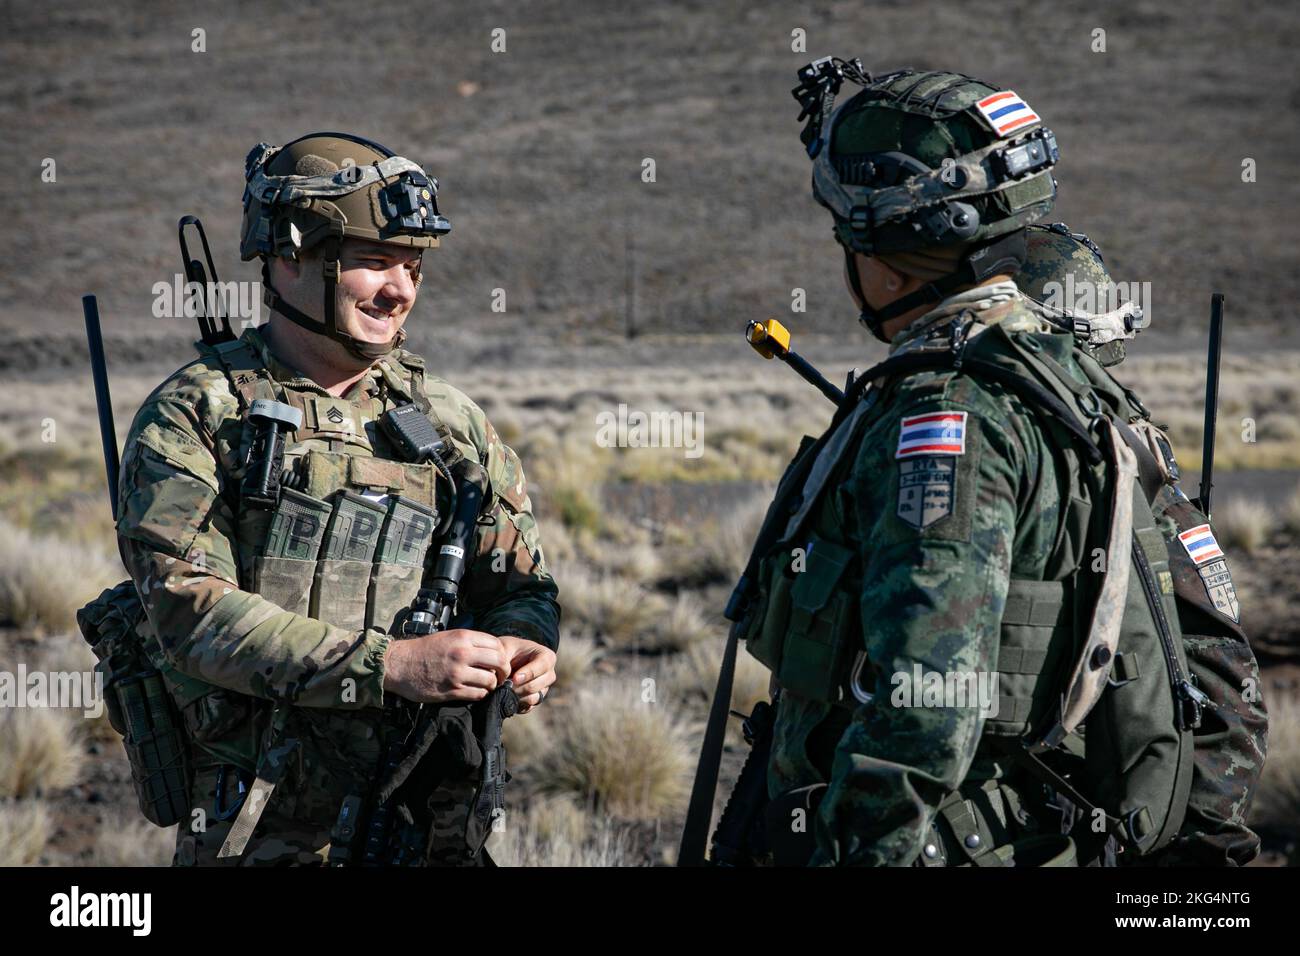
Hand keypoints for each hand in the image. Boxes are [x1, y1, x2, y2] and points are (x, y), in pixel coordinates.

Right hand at [382, 629, 510, 703]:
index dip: (503, 654)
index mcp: (463, 637)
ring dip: (492, 685)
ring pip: (490, 681)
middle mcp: (463, 654)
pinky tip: (476, 691)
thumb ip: (470, 642)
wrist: (400, 665)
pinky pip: (478, 694)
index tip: (500, 661)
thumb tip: (492, 651)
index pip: (497, 644)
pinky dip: (481, 694)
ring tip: (486, 685)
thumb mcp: (448, 637)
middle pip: (499, 662)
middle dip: (503, 671)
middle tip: (500, 675)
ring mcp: (458, 673)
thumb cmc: (424, 650)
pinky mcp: (452, 690)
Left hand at [498, 635, 556, 712]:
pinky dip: (516, 704)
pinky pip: (528, 707)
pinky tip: (507, 696)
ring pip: (533, 698)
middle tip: (504, 685)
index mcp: (547, 657)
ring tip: (504, 690)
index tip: (514, 678)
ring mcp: (544, 689)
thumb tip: (502, 680)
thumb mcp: (506, 648)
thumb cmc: (508, 650)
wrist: (507, 659)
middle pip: (536, 686)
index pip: (543, 666)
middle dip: (518, 687)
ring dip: (517, 696)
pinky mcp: (536, 700)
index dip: (528, 673)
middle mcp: (549, 674)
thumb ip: (504, 660)